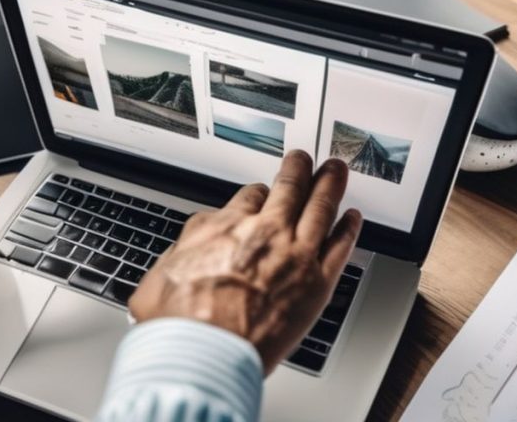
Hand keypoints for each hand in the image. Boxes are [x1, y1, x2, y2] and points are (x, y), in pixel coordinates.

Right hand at [129, 150, 362, 373]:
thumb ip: (186, 248)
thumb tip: (194, 241)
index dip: (258, 192)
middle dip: (299, 170)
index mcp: (225, 227)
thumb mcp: (162, 271)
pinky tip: (353, 218)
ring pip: (320, 208)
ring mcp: (294, 257)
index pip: (249, 196)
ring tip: (336, 171)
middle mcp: (264, 234)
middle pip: (289, 188)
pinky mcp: (316, 285)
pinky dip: (349, 228)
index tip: (262, 194)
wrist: (204, 356)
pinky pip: (340, 247)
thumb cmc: (178, 323)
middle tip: (304, 160)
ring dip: (330, 184)